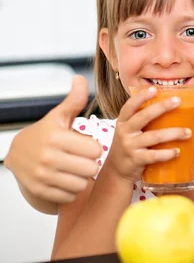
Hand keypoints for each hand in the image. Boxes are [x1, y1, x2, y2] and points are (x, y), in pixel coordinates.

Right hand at [5, 75, 101, 203]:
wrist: (17, 153)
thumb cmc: (46, 133)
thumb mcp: (59, 116)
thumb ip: (74, 100)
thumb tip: (79, 78)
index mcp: (56, 137)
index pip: (95, 150)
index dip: (95, 148)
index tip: (87, 146)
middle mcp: (48, 157)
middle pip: (91, 168)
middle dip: (90, 164)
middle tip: (83, 160)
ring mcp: (42, 176)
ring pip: (81, 184)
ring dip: (82, 178)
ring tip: (75, 169)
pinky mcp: (39, 190)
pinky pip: (69, 195)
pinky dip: (71, 190)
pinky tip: (65, 179)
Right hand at [102, 87, 190, 182]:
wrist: (116, 171)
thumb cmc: (129, 145)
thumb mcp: (129, 130)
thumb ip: (142, 119)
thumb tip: (168, 104)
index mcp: (123, 122)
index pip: (130, 106)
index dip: (141, 97)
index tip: (154, 89)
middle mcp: (124, 132)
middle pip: (144, 117)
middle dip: (162, 107)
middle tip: (178, 101)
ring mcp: (129, 146)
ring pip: (154, 136)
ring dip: (173, 133)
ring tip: (188, 132)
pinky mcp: (136, 160)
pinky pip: (154, 155)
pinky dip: (167, 153)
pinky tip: (177, 151)